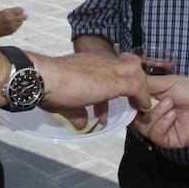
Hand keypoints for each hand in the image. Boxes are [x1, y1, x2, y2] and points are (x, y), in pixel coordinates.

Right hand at [0, 7, 26, 39]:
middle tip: (23, 15)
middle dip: (24, 15)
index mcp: (7, 12)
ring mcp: (12, 26)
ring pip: (21, 22)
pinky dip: (15, 26)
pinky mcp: (12, 31)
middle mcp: (11, 19)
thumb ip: (8, 11)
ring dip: (18, 21)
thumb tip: (19, 11)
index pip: (21, 10)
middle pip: (24, 17)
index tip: (20, 10)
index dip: (21, 10)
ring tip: (12, 21)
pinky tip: (9, 26)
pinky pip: (17, 27)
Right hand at [34, 52, 149, 125]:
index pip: (109, 69)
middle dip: (133, 81)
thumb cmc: (50, 87)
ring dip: (140, 87)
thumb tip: (81, 124)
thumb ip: (76, 112)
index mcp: (88, 64)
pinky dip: (142, 96)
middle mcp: (100, 63)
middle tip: (134, 98)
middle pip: (126, 65)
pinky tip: (143, 106)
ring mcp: (108, 70)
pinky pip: (136, 85)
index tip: (116, 96)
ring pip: (135, 71)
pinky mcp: (113, 82)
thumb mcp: (66, 102)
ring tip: (141, 104)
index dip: (115, 82)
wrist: (44, 78)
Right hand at [135, 75, 188, 148]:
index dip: (129, 102)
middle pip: (133, 119)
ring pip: (143, 127)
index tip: (131, 94)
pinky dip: (163, 123)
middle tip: (150, 99)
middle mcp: (153, 117)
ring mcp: (160, 130)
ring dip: (156, 114)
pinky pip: (156, 135)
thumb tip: (128, 86)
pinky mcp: (168, 140)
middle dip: (140, 108)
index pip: (131, 106)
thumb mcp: (165, 82)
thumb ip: (145, 84)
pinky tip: (173, 114)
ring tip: (170, 104)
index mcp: (150, 103)